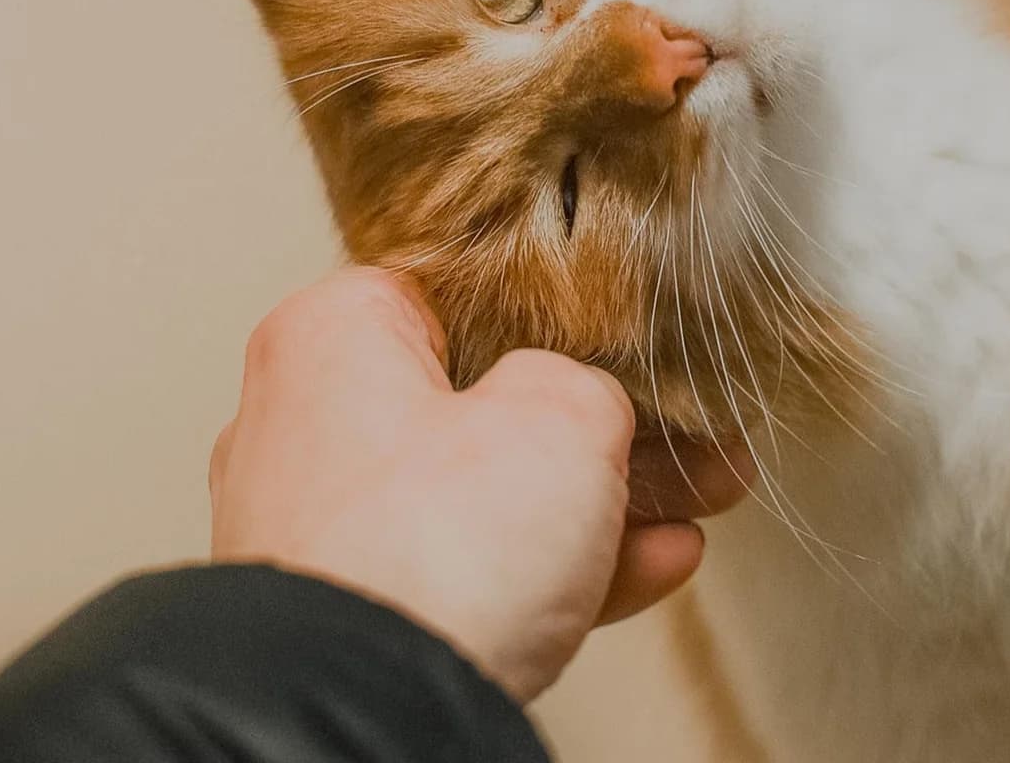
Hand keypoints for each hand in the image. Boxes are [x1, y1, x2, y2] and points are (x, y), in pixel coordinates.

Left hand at [208, 268, 753, 701]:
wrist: (364, 720)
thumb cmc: (428, 551)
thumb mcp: (559, 416)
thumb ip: (588, 382)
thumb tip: (588, 402)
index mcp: (336, 337)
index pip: (463, 290)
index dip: (563, 309)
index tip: (627, 332)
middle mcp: (312, 421)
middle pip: (487, 399)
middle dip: (605, 421)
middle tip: (680, 426)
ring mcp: (331, 522)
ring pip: (491, 490)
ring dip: (601, 497)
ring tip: (697, 494)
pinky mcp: (360, 606)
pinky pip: (475, 565)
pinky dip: (560, 562)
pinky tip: (652, 560)